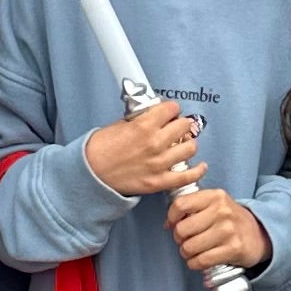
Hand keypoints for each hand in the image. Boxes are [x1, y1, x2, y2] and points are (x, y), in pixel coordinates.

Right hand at [85, 98, 202, 200]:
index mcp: (144, 126)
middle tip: (175, 128)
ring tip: (182, 145)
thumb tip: (155, 115)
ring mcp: (159, 164)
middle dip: (180, 125)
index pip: (172, 109)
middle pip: (184, 126)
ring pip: (190, 148)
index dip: (170, 109)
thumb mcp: (119, 125)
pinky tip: (200, 165)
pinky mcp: (159, 181)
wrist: (91, 174)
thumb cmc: (100, 149)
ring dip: (187, 144)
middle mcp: (155, 143)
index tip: (169, 113)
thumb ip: (141, 119)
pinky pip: (187, 176)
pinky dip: (197, 170)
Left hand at [169, 185, 269, 279]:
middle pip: (182, 229)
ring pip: (189, 247)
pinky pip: (201, 261)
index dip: (172, 218)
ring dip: (187, 253)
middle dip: (179, 239)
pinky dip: (195, 264)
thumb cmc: (229, 220)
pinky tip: (200, 260)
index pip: (180, 205)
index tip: (174, 224)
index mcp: (214, 196)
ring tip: (194, 251)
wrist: (259, 235)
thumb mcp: (214, 205)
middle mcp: (221, 211)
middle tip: (187, 240)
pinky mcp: (233, 249)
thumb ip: (191, 208)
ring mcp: (228, 230)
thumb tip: (168, 224)